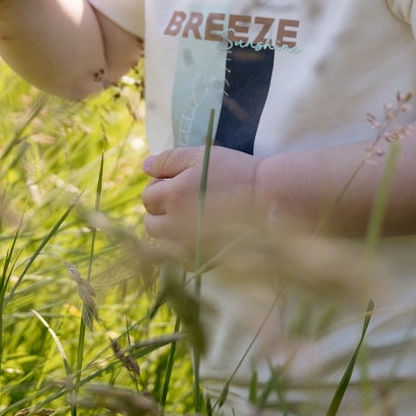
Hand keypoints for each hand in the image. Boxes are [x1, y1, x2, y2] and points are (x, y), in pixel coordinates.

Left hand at [141, 145, 259, 252]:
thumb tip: (146, 167)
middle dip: (160, 211)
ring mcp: (190, 246)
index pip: (148, 197)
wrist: (269, 200)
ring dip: (172, 230)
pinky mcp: (206, 259)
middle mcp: (175, 227)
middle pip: (151, 224)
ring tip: (196, 215)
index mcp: (172, 198)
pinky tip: (205, 233)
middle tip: (184, 198)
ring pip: (166, 243)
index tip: (178, 180)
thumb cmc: (235, 173)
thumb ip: (169, 160)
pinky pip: (185, 259)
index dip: (160, 186)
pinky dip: (188, 248)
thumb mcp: (200, 156)